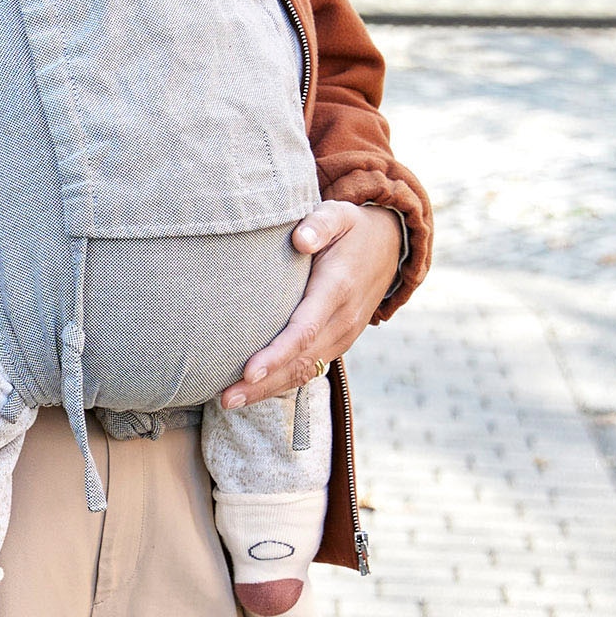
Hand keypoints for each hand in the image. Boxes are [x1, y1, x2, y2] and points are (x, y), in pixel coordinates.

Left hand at [220, 199, 401, 410]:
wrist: (389, 247)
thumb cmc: (352, 229)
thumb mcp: (339, 215)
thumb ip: (319, 224)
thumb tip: (300, 239)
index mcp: (338, 289)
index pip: (303, 329)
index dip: (276, 354)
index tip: (247, 371)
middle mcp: (343, 320)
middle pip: (299, 361)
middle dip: (262, 384)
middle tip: (225, 399)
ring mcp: (343, 336)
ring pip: (304, 372)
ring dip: (267, 391)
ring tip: (230, 402)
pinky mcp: (338, 343)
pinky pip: (309, 369)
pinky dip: (281, 384)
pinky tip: (253, 392)